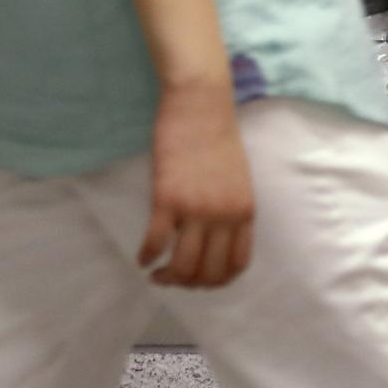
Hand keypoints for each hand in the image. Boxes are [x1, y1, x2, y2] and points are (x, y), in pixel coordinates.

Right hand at [138, 78, 254, 287]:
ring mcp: (196, 209)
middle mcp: (224, 215)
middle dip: (189, 284)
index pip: (237, 265)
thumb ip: (231, 208)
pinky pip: (155, 242)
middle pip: (209, 273)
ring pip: (183, 266)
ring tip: (157, 274)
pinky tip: (142, 258)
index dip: (217, 281)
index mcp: (245, 211)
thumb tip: (216, 237)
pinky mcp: (167, 198)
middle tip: (173, 278)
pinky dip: (146, 256)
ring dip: (167, 278)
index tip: (201, 280)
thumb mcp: (238, 178)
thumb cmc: (217, 136)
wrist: (201, 104)